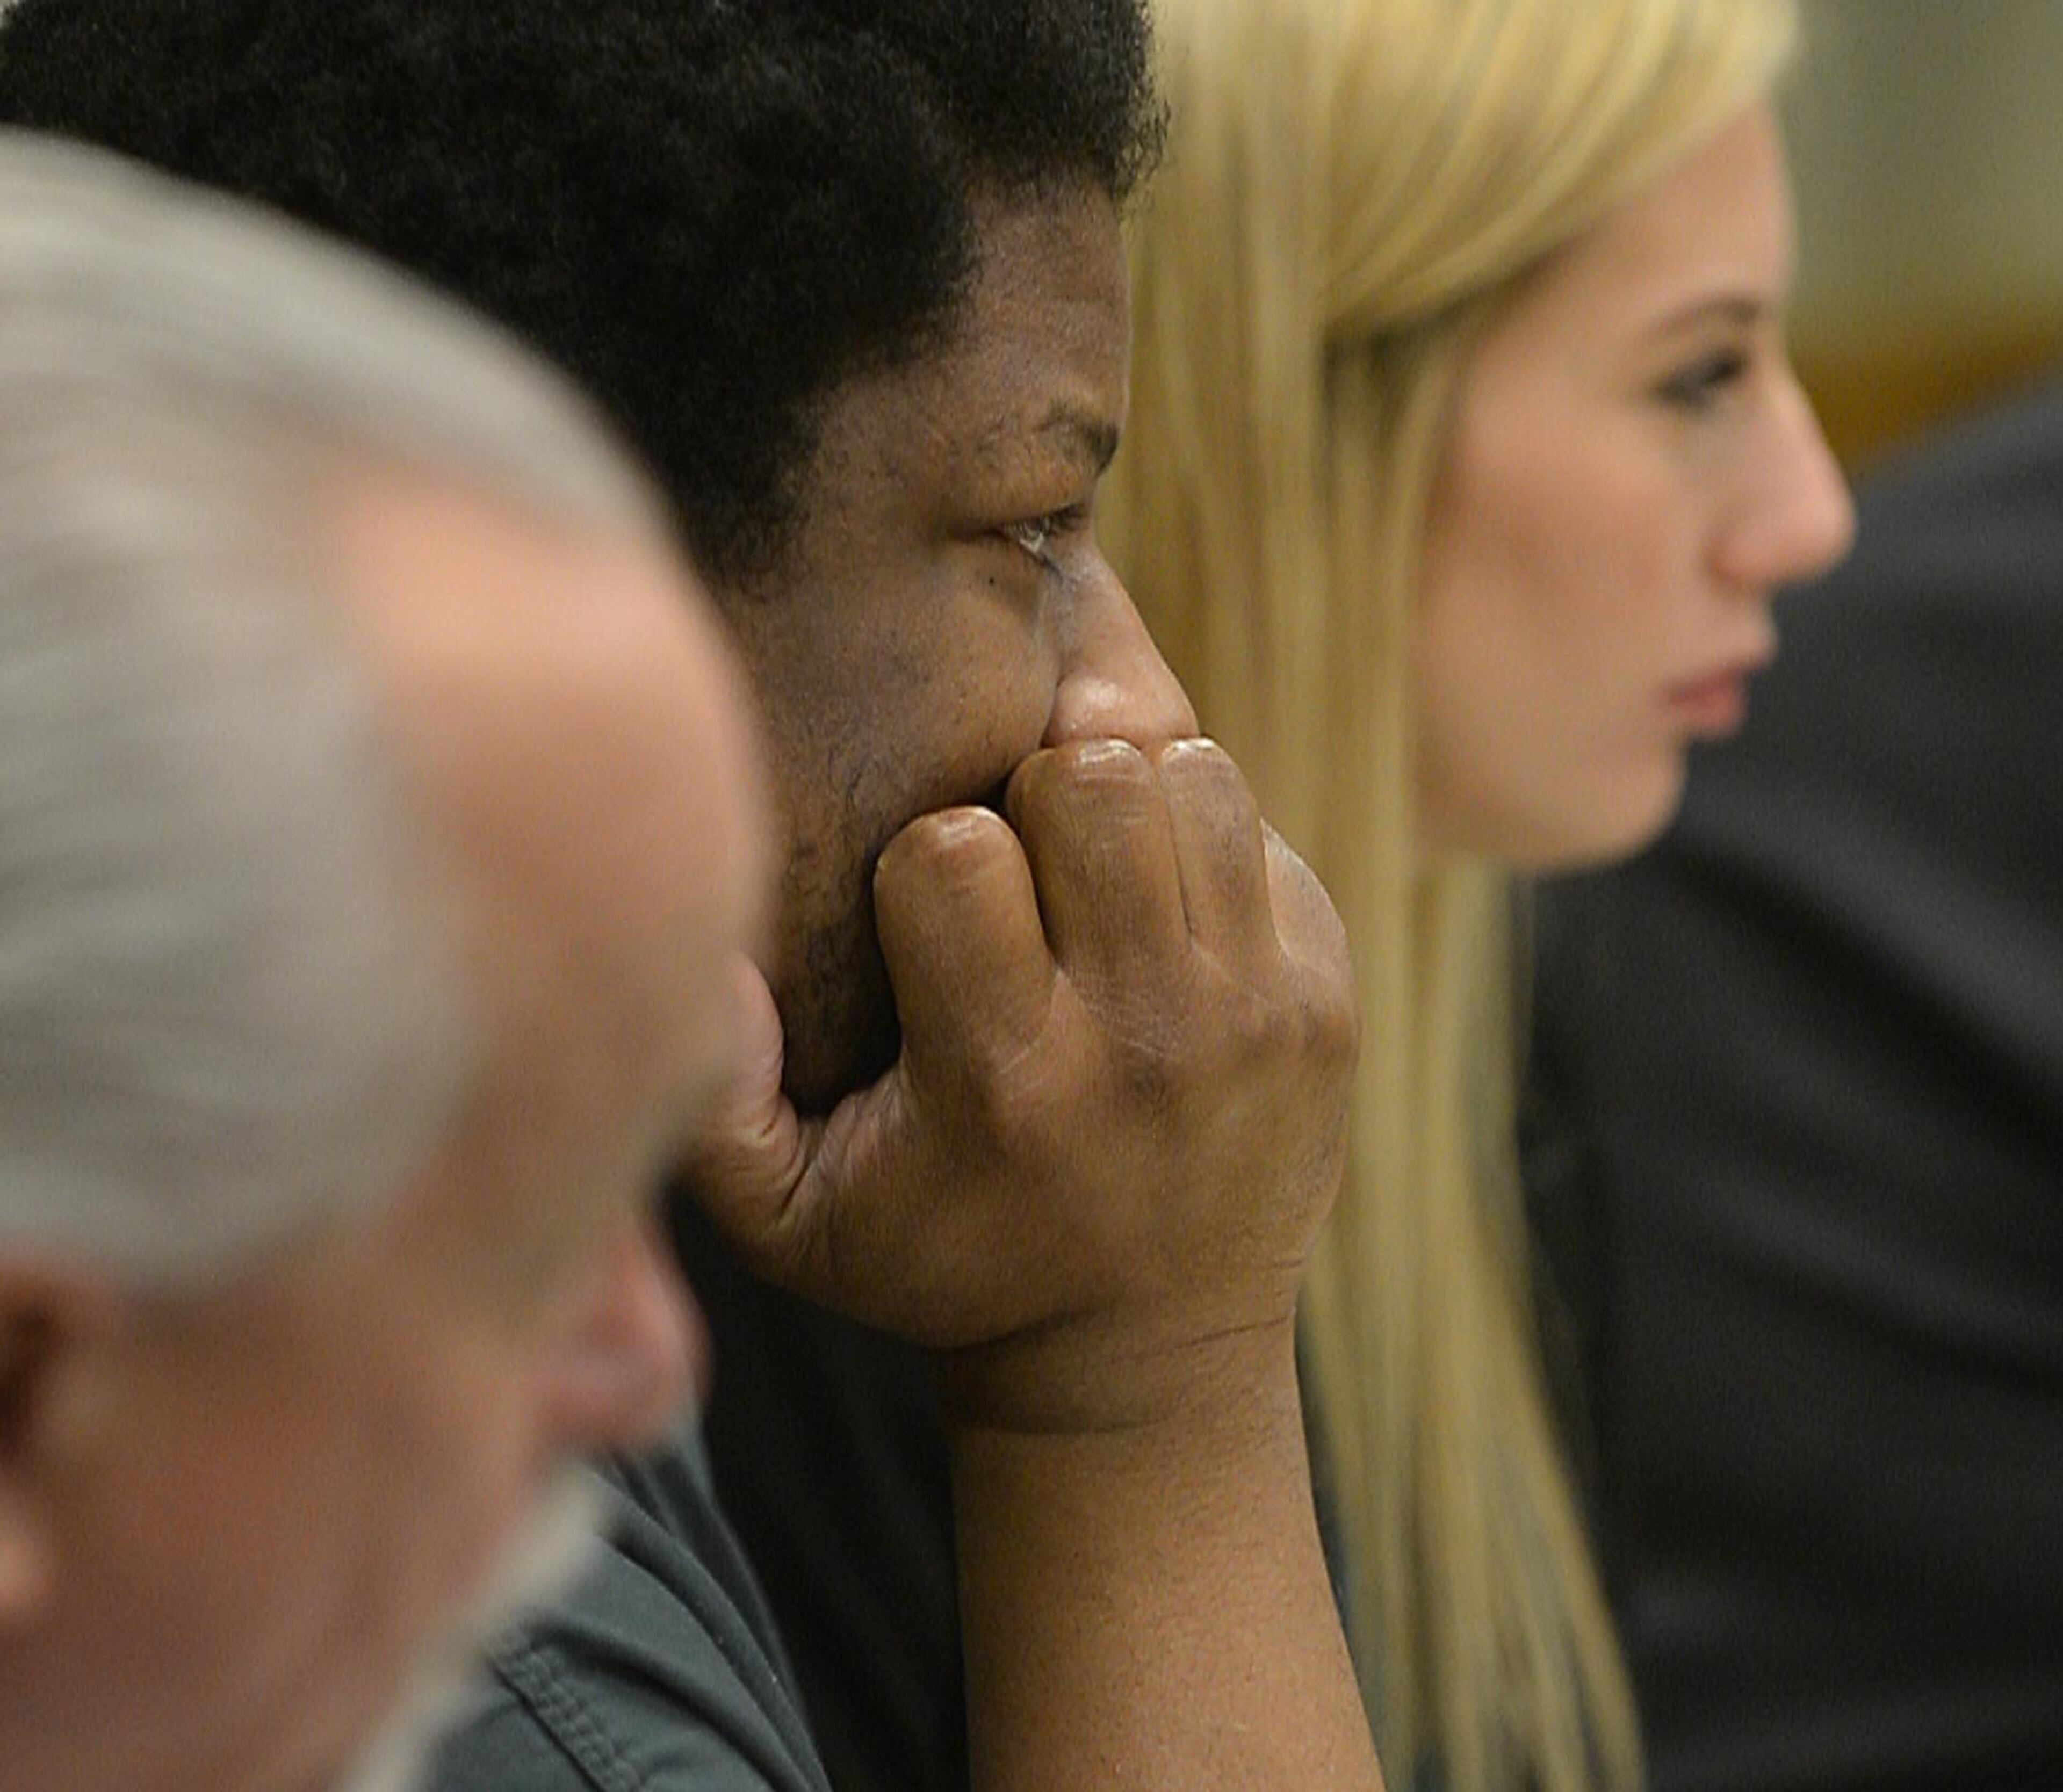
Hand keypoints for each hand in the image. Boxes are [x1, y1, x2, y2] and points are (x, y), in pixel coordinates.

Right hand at [682, 736, 1354, 1429]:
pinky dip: (1204, 840)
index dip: (927, 857)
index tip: (930, 912)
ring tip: (1095, 873)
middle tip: (1024, 866)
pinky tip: (1163, 912)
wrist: (1142, 1353)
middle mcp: (1146, 1039)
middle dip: (1037, 798)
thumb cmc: (949, 1258)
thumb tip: (710, 951)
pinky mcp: (1327, 998)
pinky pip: (1258, 831)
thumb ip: (712, 1097)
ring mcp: (1257, 1014)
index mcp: (1008, 1081)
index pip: (950, 854)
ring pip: (1190, 777)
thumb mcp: (792, 1220)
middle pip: (1088, 779)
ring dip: (1130, 799)